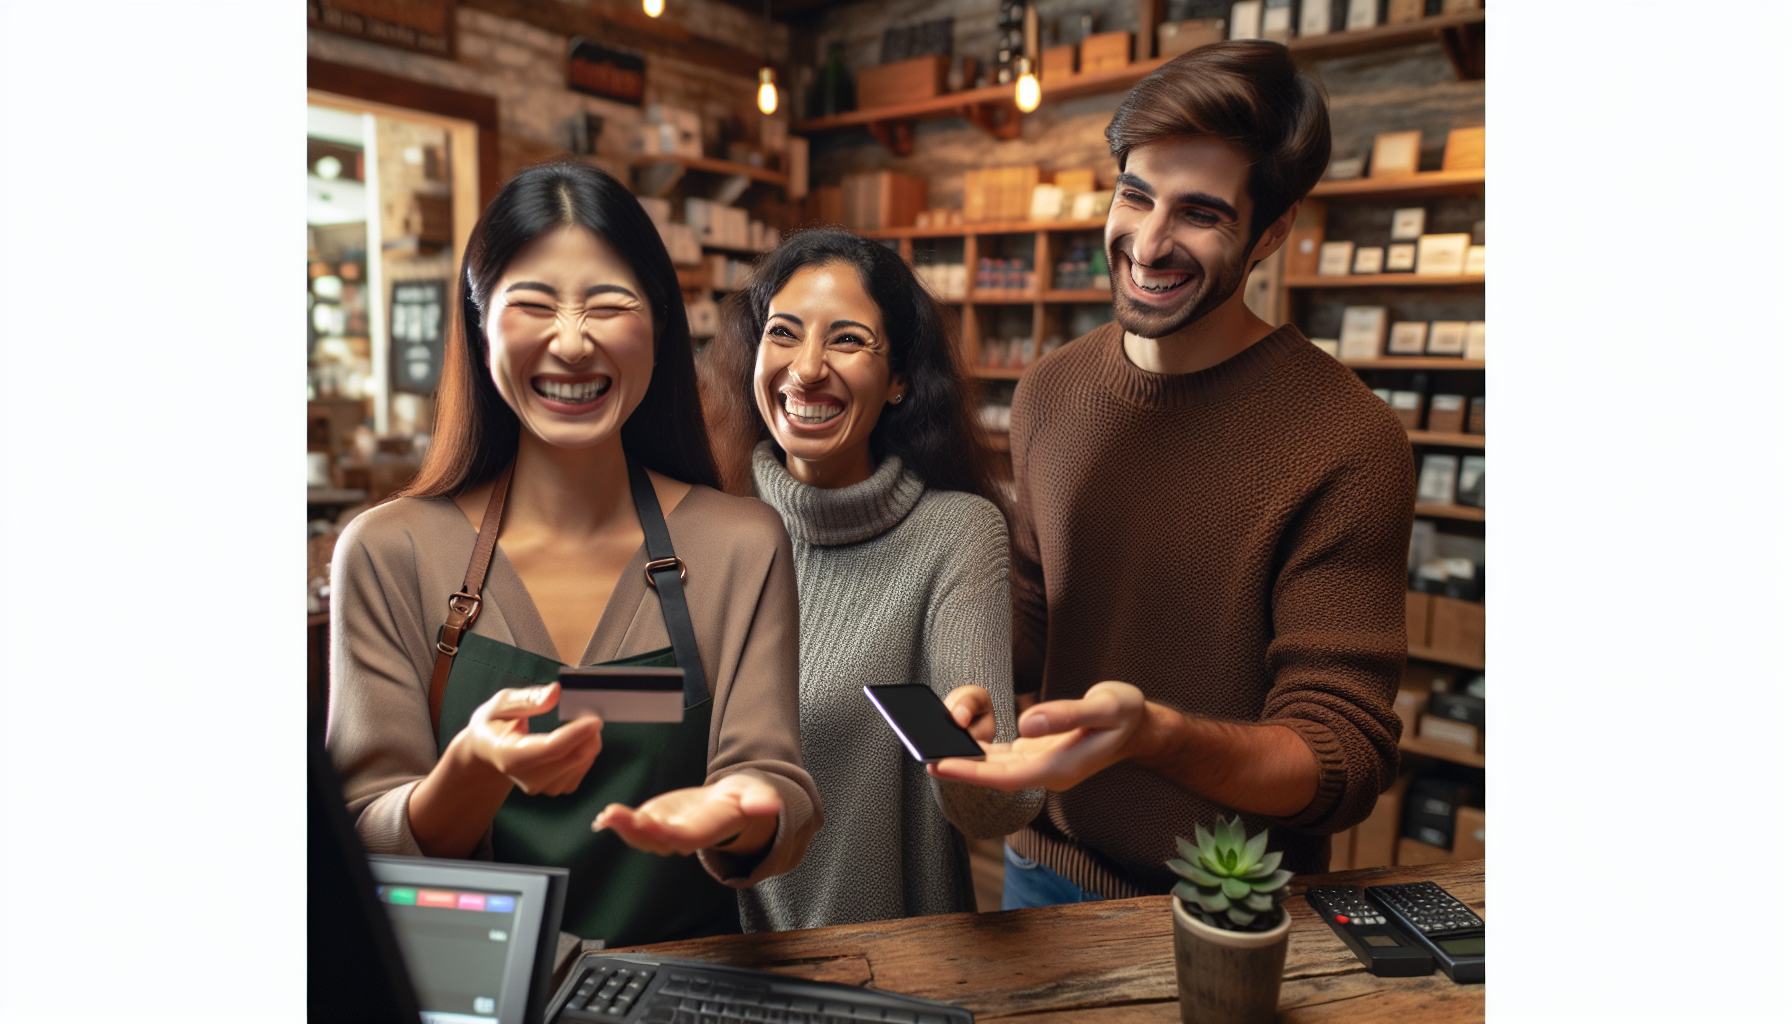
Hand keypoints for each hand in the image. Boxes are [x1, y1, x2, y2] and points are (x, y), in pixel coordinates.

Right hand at [461, 683, 603, 795]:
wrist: (488, 749)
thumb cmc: (495, 723)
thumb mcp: (502, 704)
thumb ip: (528, 699)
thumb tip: (555, 693)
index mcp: (509, 755)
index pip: (551, 748)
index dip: (577, 734)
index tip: (595, 719)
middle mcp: (526, 777)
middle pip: (571, 759)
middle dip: (589, 735)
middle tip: (590, 712)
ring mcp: (540, 786)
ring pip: (579, 766)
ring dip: (589, 743)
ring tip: (581, 723)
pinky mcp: (552, 788)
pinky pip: (580, 772)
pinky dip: (586, 754)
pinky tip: (577, 740)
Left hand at [592, 773, 781, 855]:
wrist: (732, 806)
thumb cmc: (742, 801)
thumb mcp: (755, 796)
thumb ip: (760, 801)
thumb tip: (771, 805)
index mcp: (707, 829)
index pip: (686, 837)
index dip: (668, 834)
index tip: (650, 824)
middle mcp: (683, 835)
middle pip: (657, 840)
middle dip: (635, 832)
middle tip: (615, 817)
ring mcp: (667, 831)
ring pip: (642, 836)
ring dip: (622, 827)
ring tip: (606, 816)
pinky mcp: (655, 821)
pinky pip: (634, 826)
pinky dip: (618, 822)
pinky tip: (604, 817)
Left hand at [928, 681, 1149, 791]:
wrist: (1142, 726)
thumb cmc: (1125, 713)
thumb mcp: (1104, 707)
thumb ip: (1065, 715)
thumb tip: (1026, 722)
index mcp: (1059, 768)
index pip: (1004, 776)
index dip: (970, 771)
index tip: (938, 763)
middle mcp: (1046, 772)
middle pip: (994, 776)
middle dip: (958, 767)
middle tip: (920, 755)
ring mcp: (1043, 766)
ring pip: (996, 768)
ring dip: (966, 759)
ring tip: (930, 747)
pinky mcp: (1040, 755)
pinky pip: (1004, 757)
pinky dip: (981, 750)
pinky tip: (959, 740)